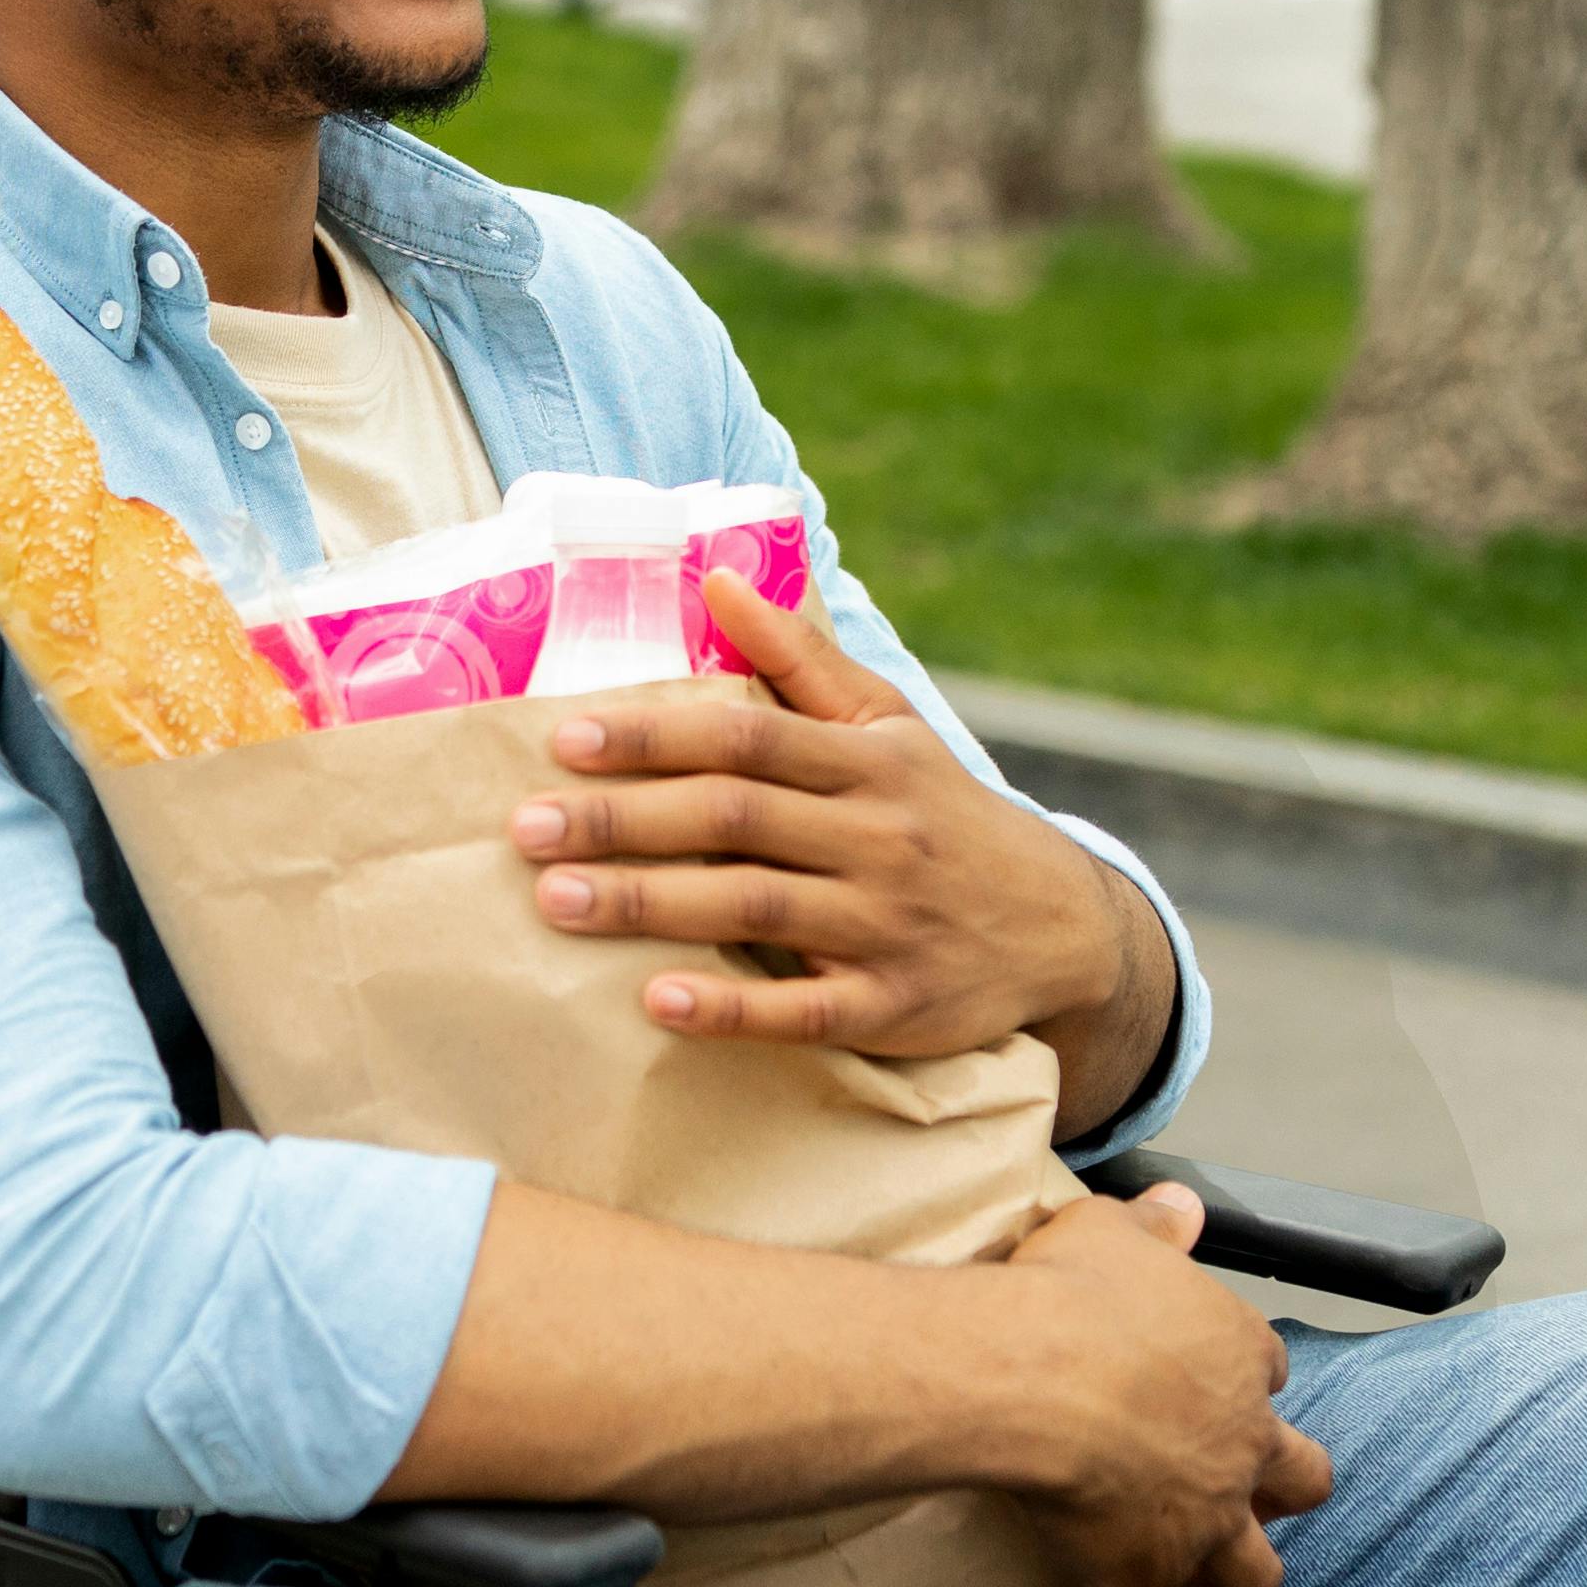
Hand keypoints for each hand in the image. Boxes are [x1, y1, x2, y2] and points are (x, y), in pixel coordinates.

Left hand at [514, 574, 1172, 1091]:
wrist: (1062, 928)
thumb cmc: (943, 813)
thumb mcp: (889, 726)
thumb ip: (800, 657)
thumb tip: (716, 575)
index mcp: (868, 761)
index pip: (747, 737)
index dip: (655, 736)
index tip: (565, 739)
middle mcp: (878, 837)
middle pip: (735, 818)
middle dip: (624, 820)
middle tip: (525, 825)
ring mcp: (886, 926)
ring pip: (754, 908)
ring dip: (649, 904)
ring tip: (555, 900)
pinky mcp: (892, 1008)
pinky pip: (803, 1011)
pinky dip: (731, 1009)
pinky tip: (657, 1001)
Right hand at [992, 1182, 1337, 1586]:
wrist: (1030, 1374)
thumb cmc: (1067, 1295)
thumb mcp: (1110, 1232)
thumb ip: (1153, 1226)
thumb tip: (1182, 1205)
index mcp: (1236, 1357)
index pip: (1267, 1367)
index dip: (1243, 1375)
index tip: (1206, 1377)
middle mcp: (1239, 1446)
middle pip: (1301, 1480)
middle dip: (1281, 1485)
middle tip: (1238, 1484)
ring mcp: (1201, 1522)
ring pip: (1254, 1576)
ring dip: (1228, 1578)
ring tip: (1188, 1577)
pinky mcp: (1145, 1579)